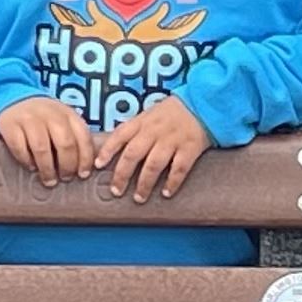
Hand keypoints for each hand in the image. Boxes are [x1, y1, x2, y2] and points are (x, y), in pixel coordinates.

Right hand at [0, 96, 95, 185]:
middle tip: (66, 178)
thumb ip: (74, 138)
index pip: (83, 137)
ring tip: (49, 180)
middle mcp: (50, 114)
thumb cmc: (44, 118)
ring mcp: (29, 118)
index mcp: (67, 113)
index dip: (85, 158)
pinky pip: (20, 147)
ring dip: (47, 168)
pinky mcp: (9, 125)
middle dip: (67, 165)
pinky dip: (26, 160)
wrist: (14, 100)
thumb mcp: (62, 121)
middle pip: (65, 143)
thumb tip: (83, 168)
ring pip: (42, 148)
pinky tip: (31, 167)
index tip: (83, 174)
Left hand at [95, 96, 211, 202]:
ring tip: (139, 197)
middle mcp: (155, 130)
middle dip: (122, 174)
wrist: (203, 104)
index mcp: (143, 121)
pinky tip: (166, 193)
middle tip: (116, 190)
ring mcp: (172, 139)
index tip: (97, 166)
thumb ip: (135, 130)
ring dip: (144, 183)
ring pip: (153, 164)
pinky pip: (179, 168)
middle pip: (133, 154)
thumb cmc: (174, 113)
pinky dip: (172, 182)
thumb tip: (115, 150)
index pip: (119, 135)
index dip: (107, 151)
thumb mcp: (150, 114)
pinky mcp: (190, 147)